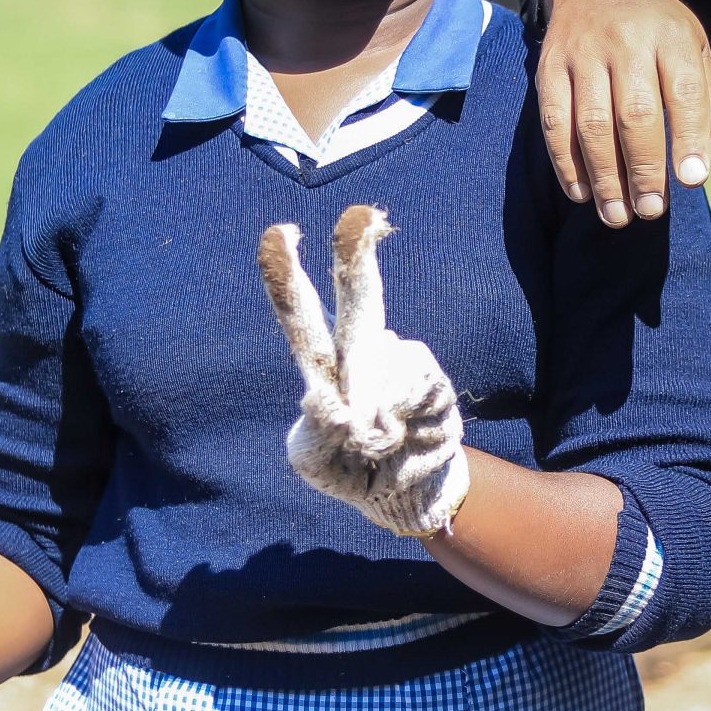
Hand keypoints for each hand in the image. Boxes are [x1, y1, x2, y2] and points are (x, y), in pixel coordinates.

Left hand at [257, 203, 468, 538]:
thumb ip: (314, 431)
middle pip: (360, 298)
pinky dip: (398, 419)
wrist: (406, 495)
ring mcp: (401, 364)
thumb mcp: (312, 461)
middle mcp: (363, 352)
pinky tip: (401, 435)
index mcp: (323, 364)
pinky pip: (409, 389)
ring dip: (370, 415)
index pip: (302, 313)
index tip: (278, 234)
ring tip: (373, 443)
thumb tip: (331, 399)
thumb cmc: (348, 467)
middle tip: (358, 215)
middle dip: (356, 255)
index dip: (287, 275)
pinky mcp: (432, 382)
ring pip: (382, 363)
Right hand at [536, 0, 710, 225]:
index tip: (693, 181)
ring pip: (591, 123)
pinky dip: (566, 162)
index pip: (683, 92)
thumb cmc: (653, 25)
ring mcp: (582, 54)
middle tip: (651, 211)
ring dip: (604, 177)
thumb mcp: (690, 43)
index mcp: (669, 36)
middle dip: (643, 169)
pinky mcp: (549, 67)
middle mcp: (624, 42)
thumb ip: (704, 93)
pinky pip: (554, 121)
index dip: (688, 138)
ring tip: (617, 216)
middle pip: (634, 114)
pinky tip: (581, 193)